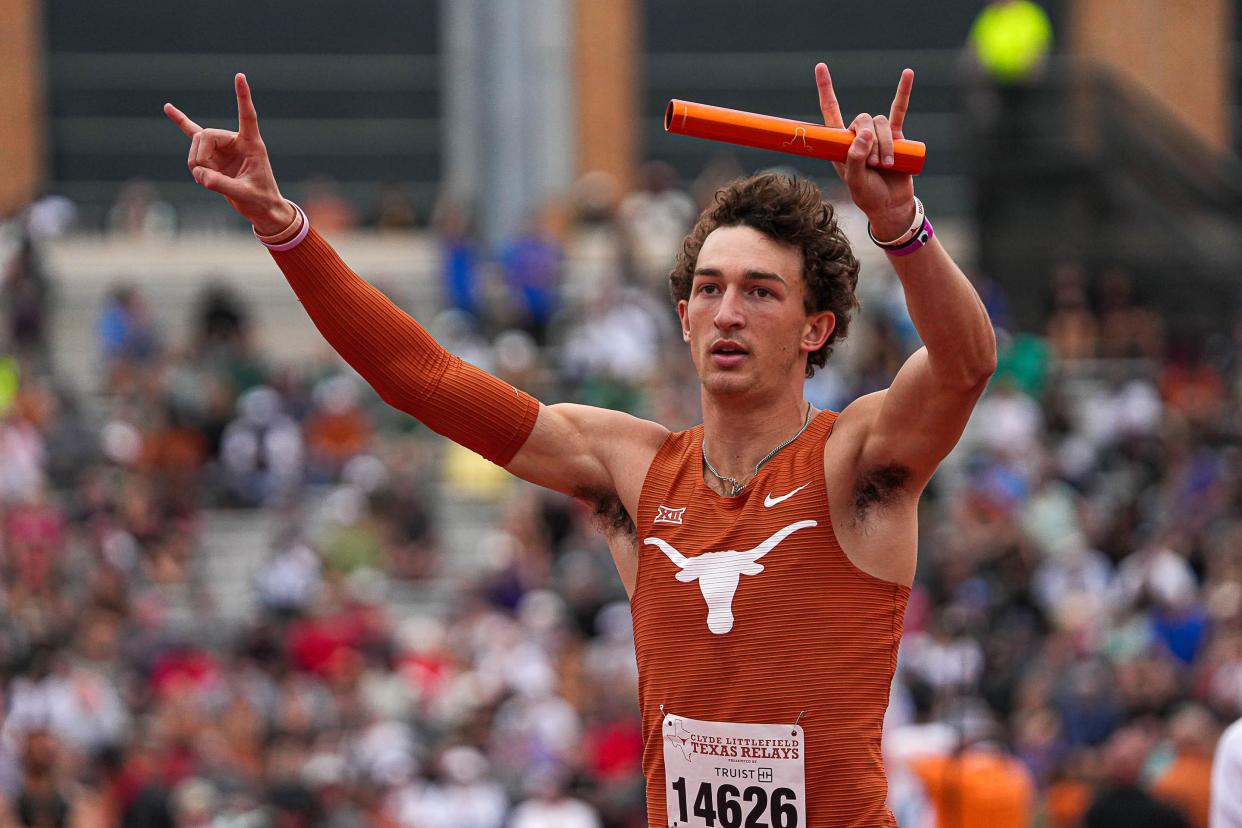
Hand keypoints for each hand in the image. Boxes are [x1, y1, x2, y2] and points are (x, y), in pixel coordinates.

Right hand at [164, 74, 294, 234]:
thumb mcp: (244, 194)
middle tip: (204, 177)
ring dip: (195, 165)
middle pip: (205, 136)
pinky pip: (193, 135)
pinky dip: (181, 122)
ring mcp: (223, 147)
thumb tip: (200, 175)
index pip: (247, 116)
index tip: (240, 76)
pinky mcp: (213, 155)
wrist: (261, 208)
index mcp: (251, 144)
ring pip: (196, 146)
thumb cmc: (260, 199)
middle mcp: (236, 141)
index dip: (243, 97)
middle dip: (199, 157)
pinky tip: (167, 108)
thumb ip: (222, 185)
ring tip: (207, 180)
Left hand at [815, 62, 916, 238]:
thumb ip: (856, 157)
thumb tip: (865, 132)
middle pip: (863, 119)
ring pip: (881, 123)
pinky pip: (899, 110)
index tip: (821, 67)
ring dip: (885, 144)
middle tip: (874, 164)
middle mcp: (858, 135)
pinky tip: (907, 74)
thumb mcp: (855, 181)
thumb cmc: (868, 195)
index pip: (831, 111)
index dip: (826, 90)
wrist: (891, 205)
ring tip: (887, 164)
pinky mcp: (897, 137)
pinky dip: (903, 91)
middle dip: (870, 141)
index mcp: (841, 143)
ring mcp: (878, 135)